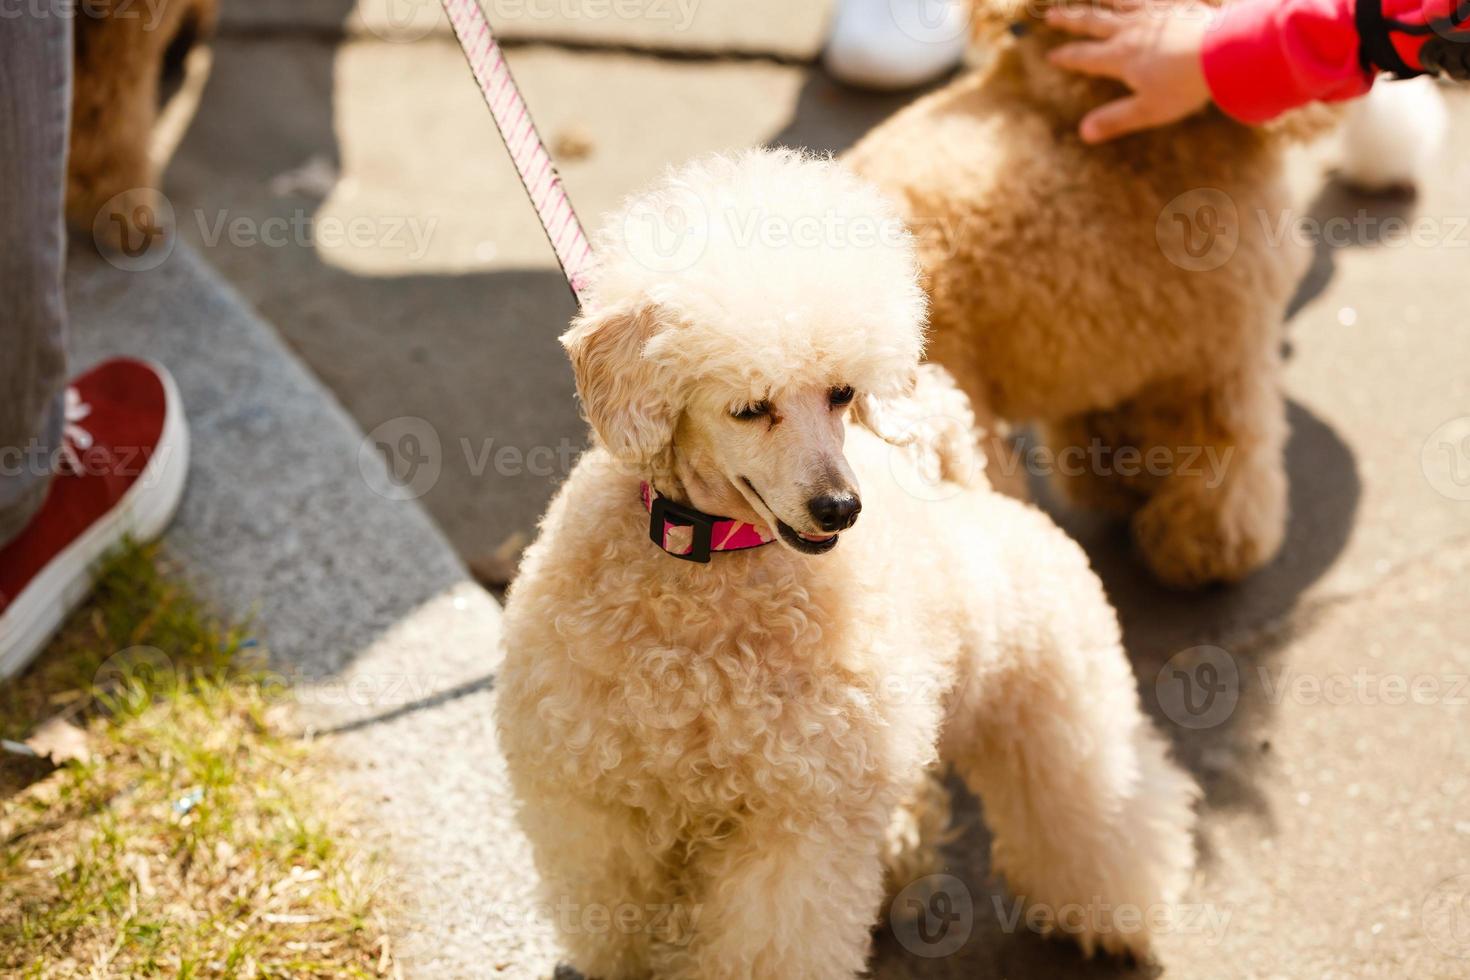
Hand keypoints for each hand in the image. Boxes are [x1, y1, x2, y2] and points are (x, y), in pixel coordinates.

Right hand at [1046, 1, 1217, 142]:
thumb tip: (1083, 133)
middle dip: (1070, 20)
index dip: (1066, 57)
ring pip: (1121, 2)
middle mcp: (1131, 30)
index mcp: (1120, 57)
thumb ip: (1115, 119)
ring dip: (1104, 0)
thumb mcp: (1149, 110)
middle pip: (1094, 23)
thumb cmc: (1186, 85)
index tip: (1051, 55)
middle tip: (1051, 15)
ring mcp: (1154, 13)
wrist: (1225, 50)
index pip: (1085, 57)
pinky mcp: (1176, 4)